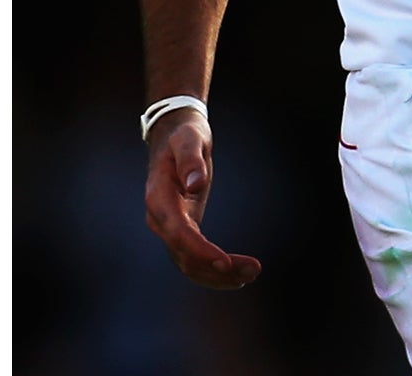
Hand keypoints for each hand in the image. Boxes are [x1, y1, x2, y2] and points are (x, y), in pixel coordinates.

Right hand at [143, 110, 261, 288]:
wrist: (173, 136)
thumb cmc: (183, 135)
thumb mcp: (188, 139)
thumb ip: (191, 160)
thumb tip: (196, 183)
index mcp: (158, 196)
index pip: (177, 232)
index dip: (200, 250)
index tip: (226, 262)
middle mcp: (159, 218)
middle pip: (185, 256)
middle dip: (218, 269)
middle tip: (254, 270)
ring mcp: (168, 228)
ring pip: (189, 265)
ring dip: (219, 276)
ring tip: (252, 273)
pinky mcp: (181, 231)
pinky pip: (194, 261)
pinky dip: (214, 273)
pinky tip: (238, 275)